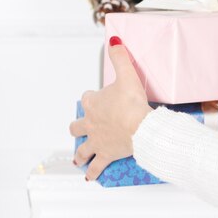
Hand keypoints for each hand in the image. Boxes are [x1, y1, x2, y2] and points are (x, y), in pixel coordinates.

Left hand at [69, 36, 151, 180]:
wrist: (140, 127)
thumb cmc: (132, 104)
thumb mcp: (127, 75)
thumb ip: (119, 57)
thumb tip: (113, 41)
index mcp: (93, 103)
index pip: (87, 98)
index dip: (92, 98)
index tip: (98, 98)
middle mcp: (90, 123)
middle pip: (78, 125)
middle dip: (78, 126)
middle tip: (80, 128)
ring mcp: (96, 140)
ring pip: (83, 148)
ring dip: (80, 153)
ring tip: (78, 158)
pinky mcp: (105, 154)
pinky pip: (96, 166)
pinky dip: (92, 172)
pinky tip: (90, 177)